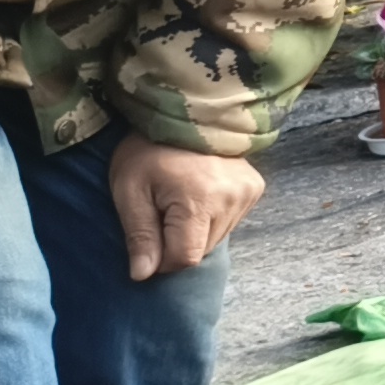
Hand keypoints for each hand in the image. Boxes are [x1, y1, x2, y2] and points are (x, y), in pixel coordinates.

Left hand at [111, 138, 264, 281]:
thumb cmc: (148, 149)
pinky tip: (199, 195)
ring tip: (180, 200)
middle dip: (177, 243)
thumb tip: (143, 276)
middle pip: (201, 250)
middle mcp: (231, 200)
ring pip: (216, 238)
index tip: (147, 238)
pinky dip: (212, 217)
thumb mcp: (129, 190)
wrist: (184, 108)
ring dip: (195, 231)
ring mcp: (247, 193)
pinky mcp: (255, 188)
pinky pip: (230, 221)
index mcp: (198, 201)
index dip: (161, 259)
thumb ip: (139, 234)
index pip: (184, 258)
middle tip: (160, 213)